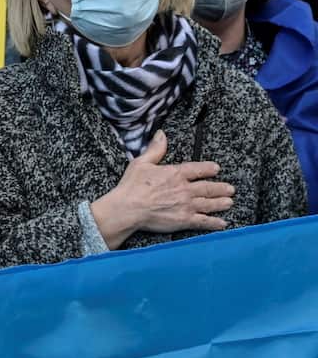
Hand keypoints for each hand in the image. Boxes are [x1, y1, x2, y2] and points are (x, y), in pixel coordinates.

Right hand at [90, 130, 233, 247]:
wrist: (128, 208)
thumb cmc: (131, 186)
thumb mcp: (141, 163)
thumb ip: (155, 149)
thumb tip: (161, 134)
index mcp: (175, 174)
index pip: (197, 169)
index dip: (208, 169)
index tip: (216, 169)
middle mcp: (185, 189)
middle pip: (208, 188)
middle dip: (221, 188)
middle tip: (230, 189)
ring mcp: (186, 205)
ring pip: (209, 204)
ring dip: (221, 203)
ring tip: (229, 202)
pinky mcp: (184, 220)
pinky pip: (203, 221)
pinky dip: (214, 223)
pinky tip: (222, 223)